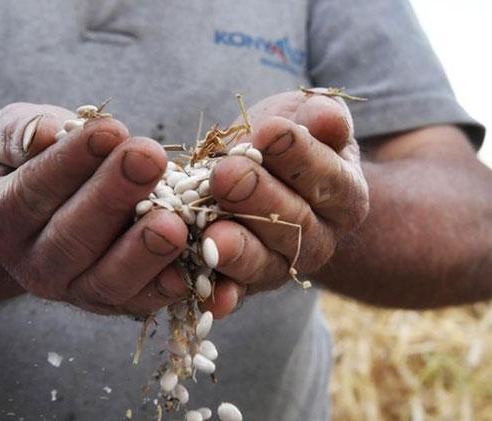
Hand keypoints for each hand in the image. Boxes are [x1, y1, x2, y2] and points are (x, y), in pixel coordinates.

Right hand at [0, 103, 188, 314]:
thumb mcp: (13, 135)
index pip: (29, 192)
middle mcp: (28, 267)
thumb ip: (22, 132)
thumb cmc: (33, 160)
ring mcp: (71, 292)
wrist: (53, 205)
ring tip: (174, 220)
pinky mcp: (111, 304)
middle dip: (113, 196)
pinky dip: (166, 288)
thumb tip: (47, 135)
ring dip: (142, 251)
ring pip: (105, 281)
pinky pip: (139, 302)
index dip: (69, 162)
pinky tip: (192, 265)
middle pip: (70, 239)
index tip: (109, 129)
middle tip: (148, 157)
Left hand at [203, 90, 369, 316]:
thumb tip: (328, 118)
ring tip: (212, 236)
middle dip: (258, 197)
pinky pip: (231, 291)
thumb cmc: (286, 138)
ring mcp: (280, 267)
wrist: (260, 176)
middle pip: (293, 224)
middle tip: (227, 174)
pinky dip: (217, 294)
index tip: (269, 131)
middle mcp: (319, 240)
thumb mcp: (305, 118)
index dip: (299, 155)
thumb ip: (320, 118)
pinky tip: (201, 293)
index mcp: (344, 196)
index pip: (327, 178)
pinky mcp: (243, 284)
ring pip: (263, 263)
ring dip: (237, 251)